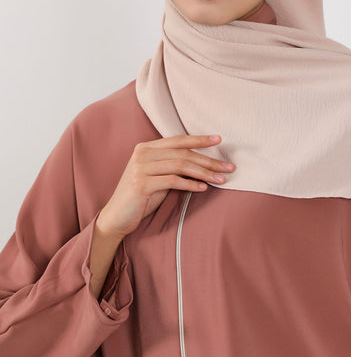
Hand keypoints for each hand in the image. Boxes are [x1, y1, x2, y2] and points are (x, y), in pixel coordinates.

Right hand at [95, 134, 234, 240]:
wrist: (116, 217)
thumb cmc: (141, 197)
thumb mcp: (158, 176)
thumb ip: (172, 166)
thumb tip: (203, 162)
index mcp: (146, 148)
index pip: (178, 140)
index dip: (199, 139)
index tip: (219, 139)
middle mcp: (142, 153)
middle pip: (183, 153)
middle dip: (209, 160)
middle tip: (228, 167)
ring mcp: (140, 168)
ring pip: (180, 165)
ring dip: (204, 172)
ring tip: (221, 179)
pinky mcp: (141, 184)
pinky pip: (172, 181)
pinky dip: (190, 184)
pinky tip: (203, 188)